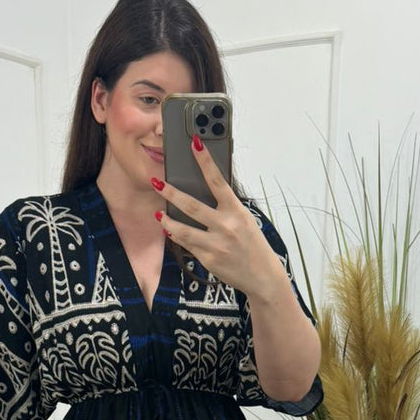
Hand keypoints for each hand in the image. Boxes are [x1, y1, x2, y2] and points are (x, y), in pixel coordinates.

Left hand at [152, 138, 287, 299]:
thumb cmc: (252, 244)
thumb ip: (226, 207)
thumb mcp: (245, 220)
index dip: (205, 161)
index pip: (217, 181)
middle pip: (191, 205)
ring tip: (159, 212)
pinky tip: (169, 229)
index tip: (195, 144)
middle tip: (157, 182)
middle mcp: (225, 226)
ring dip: (167, 219)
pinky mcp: (208, 258)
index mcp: (236, 211)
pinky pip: (186, 244)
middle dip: (171, 193)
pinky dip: (176, 235)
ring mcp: (215, 244)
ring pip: (183, 229)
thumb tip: (205, 191)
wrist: (262, 276)